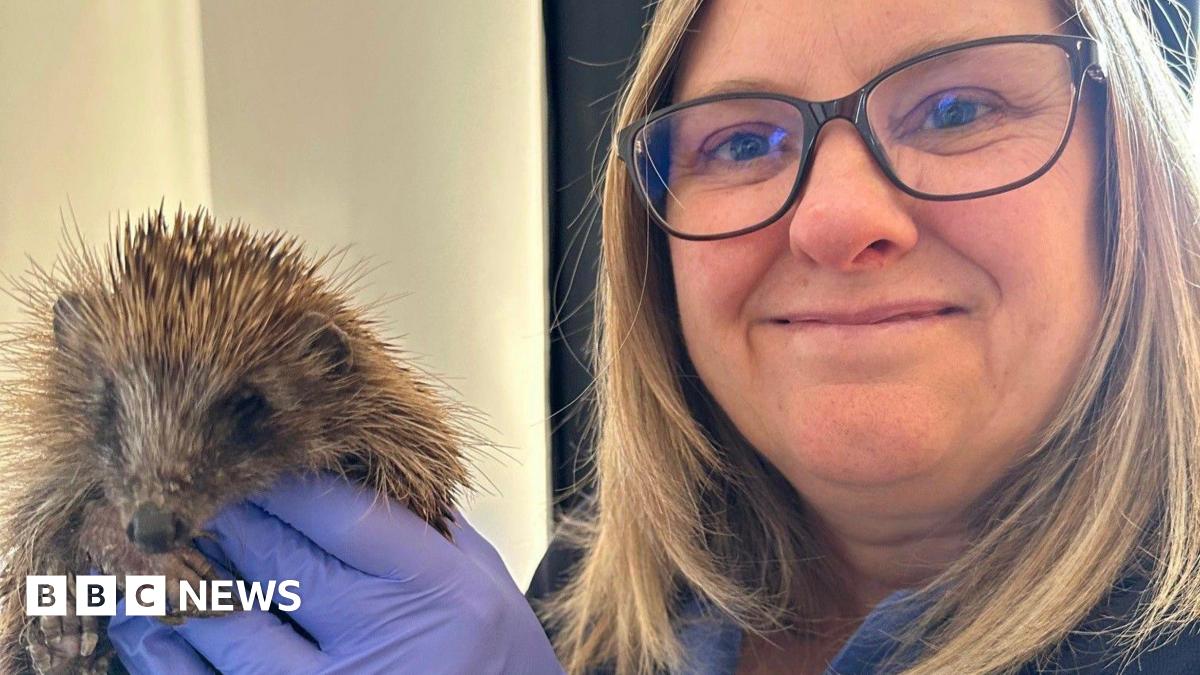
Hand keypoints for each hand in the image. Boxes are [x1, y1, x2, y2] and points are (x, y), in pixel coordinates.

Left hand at [107, 473, 563, 674]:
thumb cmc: (494, 657)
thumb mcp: (480, 577)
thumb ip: (420, 526)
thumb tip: (342, 466)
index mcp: (440, 592)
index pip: (340, 515)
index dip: (282, 481)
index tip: (249, 455)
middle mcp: (389, 644)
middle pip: (280, 560)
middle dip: (224, 516)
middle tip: (183, 485)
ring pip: (233, 626)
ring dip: (178, 582)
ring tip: (144, 547)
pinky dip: (171, 656)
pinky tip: (147, 625)